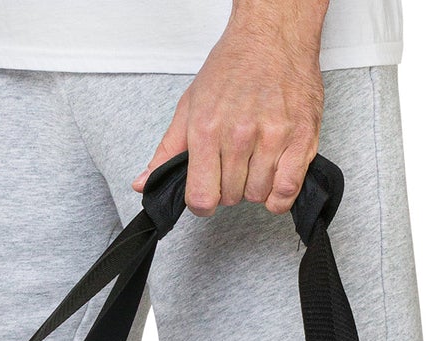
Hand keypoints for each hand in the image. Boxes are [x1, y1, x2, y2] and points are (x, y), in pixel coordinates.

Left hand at [134, 0, 327, 215]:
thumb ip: (168, 150)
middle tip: (233, 164)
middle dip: (229, 188)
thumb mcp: (190, 105)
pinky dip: (279, 195)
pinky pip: (286, 191)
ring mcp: (272, 138)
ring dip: (255, 187)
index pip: (201, 197)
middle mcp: (239, 135)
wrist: (273, 35)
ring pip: (258, 196)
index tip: (207, 193)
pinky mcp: (301, 139)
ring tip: (255, 161)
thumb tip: (144, 184)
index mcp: (207, 129)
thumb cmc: (233, 66)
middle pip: (230, 197)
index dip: (202, 203)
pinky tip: (274, 179)